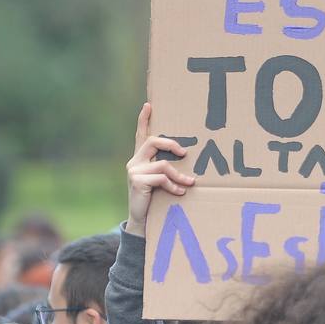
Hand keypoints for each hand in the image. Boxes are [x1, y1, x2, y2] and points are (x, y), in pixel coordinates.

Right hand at [125, 103, 195, 236]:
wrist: (140, 218)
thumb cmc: (153, 198)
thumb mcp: (158, 180)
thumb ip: (165, 168)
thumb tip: (186, 160)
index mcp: (139, 158)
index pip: (140, 135)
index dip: (144, 120)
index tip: (149, 105)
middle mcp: (134, 161)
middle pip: (153, 142)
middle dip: (171, 145)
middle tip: (184, 153)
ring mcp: (134, 171)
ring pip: (163, 165)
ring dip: (179, 175)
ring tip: (190, 183)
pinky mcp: (137, 181)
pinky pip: (161, 178)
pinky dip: (173, 186)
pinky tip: (180, 192)